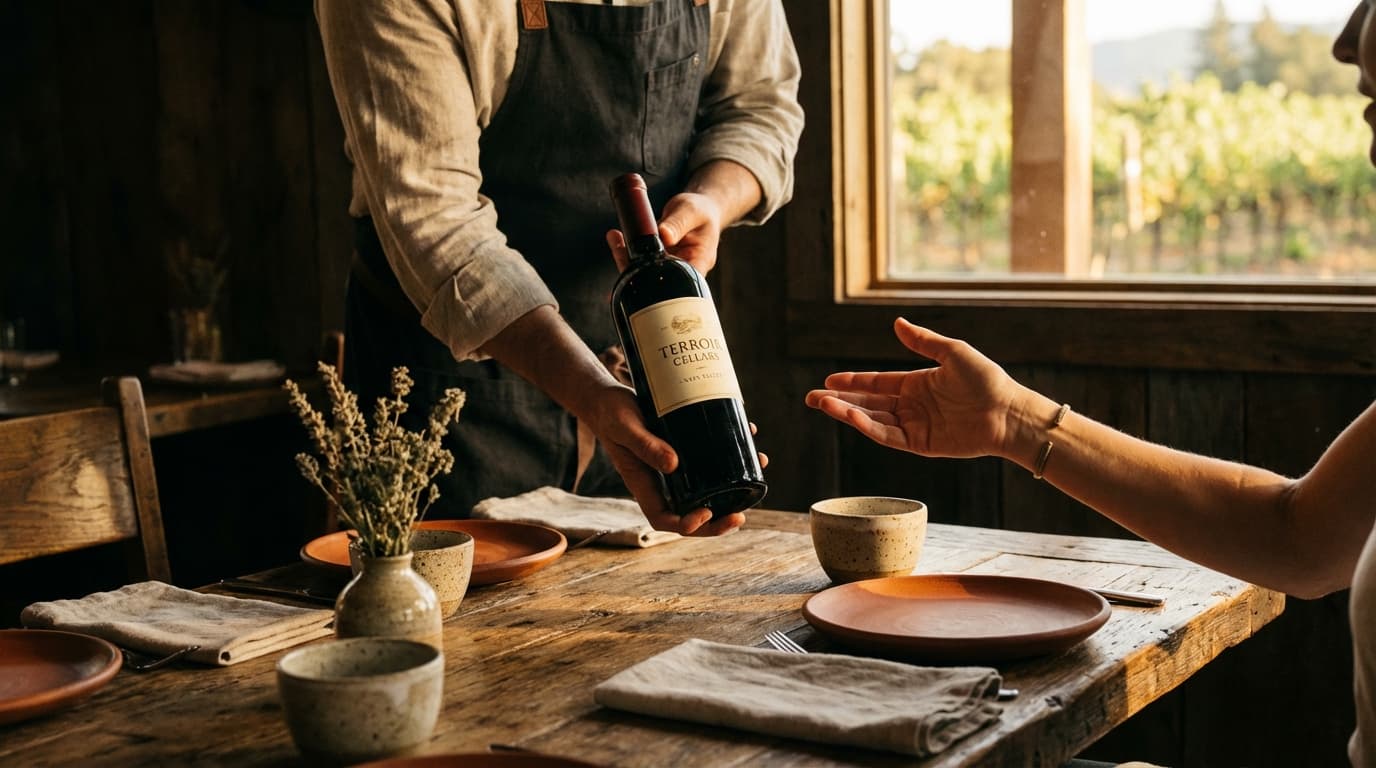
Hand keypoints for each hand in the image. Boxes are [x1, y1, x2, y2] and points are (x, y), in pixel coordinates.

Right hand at [579, 382, 753, 536]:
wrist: (609, 397)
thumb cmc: (611, 414)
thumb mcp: (625, 427)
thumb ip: (645, 445)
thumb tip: (674, 465)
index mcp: (643, 485)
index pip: (664, 519)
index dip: (687, 525)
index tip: (705, 513)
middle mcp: (661, 481)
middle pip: (691, 512)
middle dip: (717, 519)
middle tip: (740, 516)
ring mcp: (674, 467)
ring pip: (707, 487)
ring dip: (734, 485)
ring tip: (758, 466)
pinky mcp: (684, 449)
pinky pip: (710, 460)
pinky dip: (732, 452)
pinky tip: (749, 435)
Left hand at [603, 192, 723, 275]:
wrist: (699, 208)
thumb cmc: (701, 211)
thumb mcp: (691, 211)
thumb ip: (678, 223)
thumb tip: (664, 235)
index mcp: (699, 263)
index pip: (681, 284)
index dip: (661, 286)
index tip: (643, 273)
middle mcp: (682, 271)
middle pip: (657, 281)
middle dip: (636, 271)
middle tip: (621, 252)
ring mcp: (667, 267)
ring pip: (644, 272)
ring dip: (626, 258)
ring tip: (615, 238)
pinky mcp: (656, 260)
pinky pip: (639, 259)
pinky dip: (626, 249)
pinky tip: (615, 237)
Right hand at [804, 318, 1020, 458]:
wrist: (1008, 413)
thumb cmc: (987, 380)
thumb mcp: (953, 352)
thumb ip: (923, 341)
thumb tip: (896, 323)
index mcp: (917, 384)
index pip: (876, 384)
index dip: (852, 382)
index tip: (828, 380)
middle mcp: (911, 406)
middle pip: (868, 403)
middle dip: (839, 401)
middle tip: (812, 398)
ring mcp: (915, 426)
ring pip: (872, 420)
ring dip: (847, 413)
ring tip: (823, 404)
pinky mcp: (921, 444)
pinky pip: (888, 436)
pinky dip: (868, 426)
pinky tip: (851, 416)